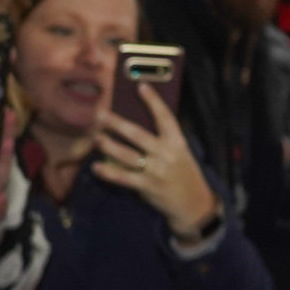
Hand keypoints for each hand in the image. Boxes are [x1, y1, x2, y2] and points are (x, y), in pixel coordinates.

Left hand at [89, 91, 218, 240]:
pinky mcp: (148, 187)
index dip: (153, 101)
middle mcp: (167, 155)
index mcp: (177, 142)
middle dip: (117, 123)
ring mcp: (157, 171)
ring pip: (127, 155)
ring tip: (96, 138)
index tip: (141, 85)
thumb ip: (160, 141)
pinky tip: (96, 167)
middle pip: (138, 134)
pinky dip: (109, 173)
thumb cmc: (182, 173)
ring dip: (109, 145)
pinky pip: (124, 178)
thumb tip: (129, 127)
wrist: (194, 205)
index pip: (165, 117)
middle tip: (100, 114)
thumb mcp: (179, 153)